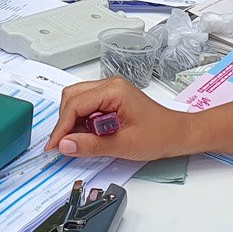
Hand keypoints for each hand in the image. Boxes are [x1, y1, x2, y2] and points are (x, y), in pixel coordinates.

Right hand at [44, 77, 191, 161]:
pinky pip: (87, 106)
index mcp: (114, 90)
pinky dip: (81, 121)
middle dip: (64, 122)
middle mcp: (110, 85)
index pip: (75, 104)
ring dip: (72, 121)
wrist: (178, 134)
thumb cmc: (159, 135)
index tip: (54, 146)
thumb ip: (91, 145)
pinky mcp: (111, 99)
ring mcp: (110, 90)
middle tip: (62, 145)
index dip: (61, 127)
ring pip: (77, 100)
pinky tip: (87, 136)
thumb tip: (65, 145)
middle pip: (72, 97)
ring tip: (76, 142)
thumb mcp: (123, 145)